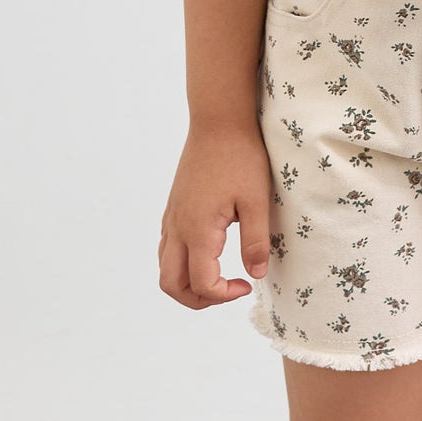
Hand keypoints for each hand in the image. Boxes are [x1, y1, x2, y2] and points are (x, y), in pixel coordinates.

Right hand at [158, 122, 272, 306]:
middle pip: (171, 284)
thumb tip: (255, 274)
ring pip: (165, 266)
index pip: (201, 284)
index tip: (247, 283)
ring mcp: (172, 216)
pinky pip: (167, 246)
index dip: (224, 295)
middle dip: (197, 299)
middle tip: (227, 290)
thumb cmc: (241, 156)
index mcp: (198, 230)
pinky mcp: (174, 206)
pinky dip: (182, 261)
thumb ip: (255, 241)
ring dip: (187, 281)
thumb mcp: (256, 200)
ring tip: (218, 275)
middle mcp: (178, 227)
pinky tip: (210, 250)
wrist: (219, 120)